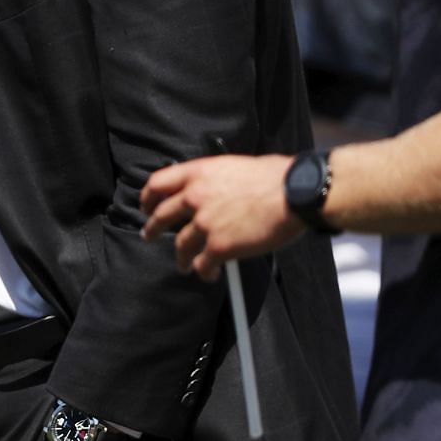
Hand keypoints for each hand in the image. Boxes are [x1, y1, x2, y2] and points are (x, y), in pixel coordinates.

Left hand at [139, 153, 301, 278]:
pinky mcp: (219, 246)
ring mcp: (205, 223)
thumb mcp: (236, 166)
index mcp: (199, 173)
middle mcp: (195, 196)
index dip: (149, 196)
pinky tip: (209, 274)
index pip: (159, 182)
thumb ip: (218, 180)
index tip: (147, 205)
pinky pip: (202, 264)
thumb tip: (217, 190)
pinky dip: (204, 272)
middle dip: (153, 228)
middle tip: (150, 234)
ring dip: (181, 257)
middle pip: (162, 215)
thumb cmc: (275, 177)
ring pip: (181, 245)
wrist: (293, 193)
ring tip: (183, 264)